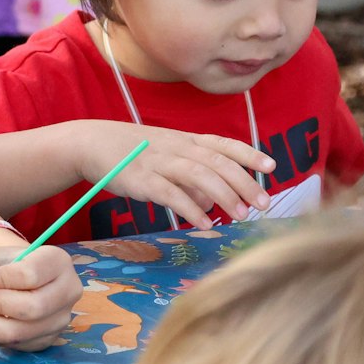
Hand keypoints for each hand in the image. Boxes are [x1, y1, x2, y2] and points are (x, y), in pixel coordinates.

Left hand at [0, 242, 81, 350]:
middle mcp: (68, 290)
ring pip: (25, 331)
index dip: (1, 280)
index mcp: (57, 260)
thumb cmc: (0, 265)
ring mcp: (62, 318)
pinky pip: (21, 345)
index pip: (31, 274)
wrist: (12, 279)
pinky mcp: (50, 339)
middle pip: (33, 307)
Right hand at [71, 120, 274, 228]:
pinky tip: (206, 224)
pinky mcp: (141, 179)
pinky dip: (191, 209)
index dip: (248, 154)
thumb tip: (212, 205)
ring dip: (224, 195)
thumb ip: (192, 179)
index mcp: (186, 140)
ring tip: (240, 216)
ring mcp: (159, 162)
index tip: (271, 167)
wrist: (92, 143)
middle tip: (262, 205)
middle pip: (217, 162)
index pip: (224, 144)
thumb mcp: (167, 158)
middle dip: (244, 182)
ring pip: (199, 175)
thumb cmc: (133, 152)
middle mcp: (177, 148)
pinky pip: (171, 194)